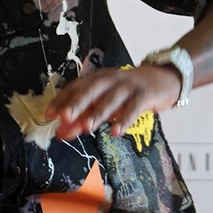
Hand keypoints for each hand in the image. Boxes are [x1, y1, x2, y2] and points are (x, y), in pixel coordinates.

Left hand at [48, 65, 181, 141]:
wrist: (163, 79)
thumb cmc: (128, 93)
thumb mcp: (105, 103)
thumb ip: (83, 117)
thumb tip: (61, 133)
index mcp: (96, 79)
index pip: (74, 87)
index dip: (61, 100)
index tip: (48, 115)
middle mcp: (109, 79)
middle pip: (90, 90)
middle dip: (76, 103)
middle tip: (64, 117)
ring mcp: (127, 86)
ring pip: (110, 98)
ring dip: (98, 113)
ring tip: (87, 127)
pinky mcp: (144, 95)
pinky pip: (133, 107)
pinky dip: (124, 119)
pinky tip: (116, 132)